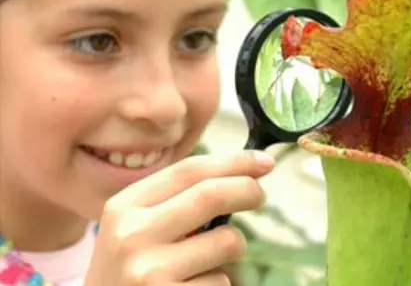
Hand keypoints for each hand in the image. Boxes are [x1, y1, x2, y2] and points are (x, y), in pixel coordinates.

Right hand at [84, 150, 273, 285]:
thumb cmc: (130, 266)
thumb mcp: (136, 225)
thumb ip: (177, 199)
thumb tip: (244, 173)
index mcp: (124, 206)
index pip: (189, 171)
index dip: (233, 162)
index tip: (263, 161)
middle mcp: (132, 236)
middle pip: (210, 195)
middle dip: (247, 189)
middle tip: (260, 195)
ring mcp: (150, 272)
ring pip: (226, 241)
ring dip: (232, 246)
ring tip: (209, 258)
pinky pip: (221, 280)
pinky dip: (217, 281)